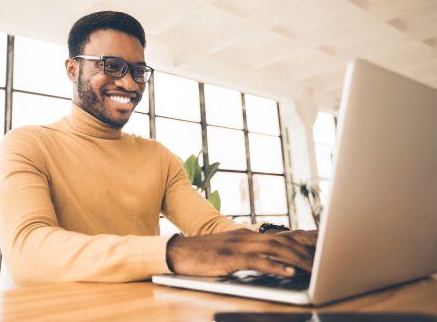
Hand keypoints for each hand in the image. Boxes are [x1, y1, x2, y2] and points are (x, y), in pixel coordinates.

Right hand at [166, 228, 317, 276]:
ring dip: (296, 258)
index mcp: (249, 235)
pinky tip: (288, 273)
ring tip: (315, 268)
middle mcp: (247, 236)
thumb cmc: (205, 254)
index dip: (306, 238)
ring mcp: (238, 246)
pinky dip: (274, 266)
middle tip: (329, 258)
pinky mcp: (229, 258)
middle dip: (307, 250)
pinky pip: (256, 262)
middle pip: (284, 241)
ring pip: (274, 249)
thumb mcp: (231, 249)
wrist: (178, 251)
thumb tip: (275, 262)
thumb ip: (252, 252)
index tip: (326, 244)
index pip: (283, 234)